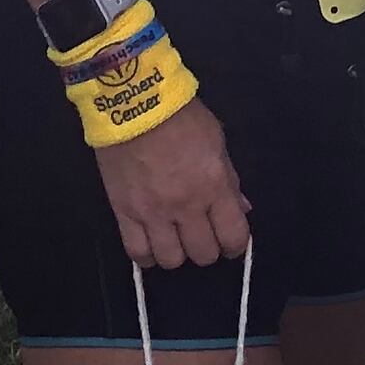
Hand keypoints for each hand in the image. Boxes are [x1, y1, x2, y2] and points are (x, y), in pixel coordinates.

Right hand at [90, 98, 250, 269]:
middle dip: (207, 249)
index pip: (233, 237)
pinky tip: (151, 243)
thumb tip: (241, 208)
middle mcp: (186, 207)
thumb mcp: (217, 141)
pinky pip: (137, 252)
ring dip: (177, 253)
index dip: (235, 246)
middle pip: (203, 254)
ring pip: (171, 260)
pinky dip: (147, 255)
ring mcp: (153, 213)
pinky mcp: (123, 212)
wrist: (133, 103)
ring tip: (174, 239)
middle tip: (201, 235)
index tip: (230, 241)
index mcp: (214, 187)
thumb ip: (230, 181)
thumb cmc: (181, 117)